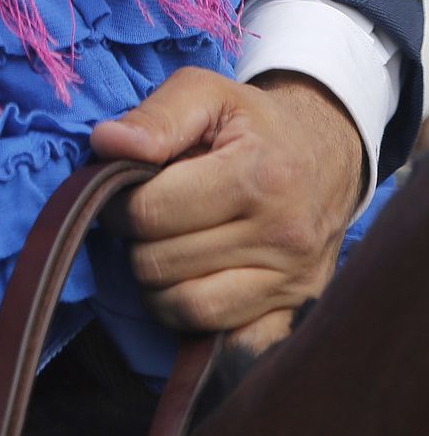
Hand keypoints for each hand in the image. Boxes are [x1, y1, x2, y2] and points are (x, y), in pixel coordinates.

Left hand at [92, 68, 364, 349]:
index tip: (121, 190)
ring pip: (189, 310)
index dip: (118, 202)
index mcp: (258, 176)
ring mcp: (293, 280)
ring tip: (163, 248)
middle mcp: (282, 235)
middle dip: (136, 241)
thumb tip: (106, 144)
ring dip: (157, 285)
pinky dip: (197, 322)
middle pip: (162, 264)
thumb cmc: (255, 123)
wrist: (328, 155)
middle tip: (144, 218)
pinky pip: (231, 342)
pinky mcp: (296, 310)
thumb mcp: (207, 93)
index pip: (152, 213)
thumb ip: (156, 116)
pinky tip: (192, 283)